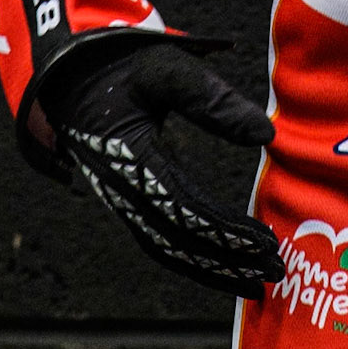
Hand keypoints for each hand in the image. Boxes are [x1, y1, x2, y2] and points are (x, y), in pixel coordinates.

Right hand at [42, 40, 284, 296]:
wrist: (71, 80)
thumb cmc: (122, 69)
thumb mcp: (166, 69)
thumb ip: (213, 99)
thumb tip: (266, 134)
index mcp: (132, 163)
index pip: (184, 210)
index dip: (225, 232)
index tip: (265, 241)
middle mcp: (124, 193)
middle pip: (179, 243)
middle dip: (228, 261)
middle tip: (275, 269)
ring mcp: (125, 203)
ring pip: (170, 250)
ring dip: (213, 267)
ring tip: (258, 279)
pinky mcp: (132, 202)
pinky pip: (163, 240)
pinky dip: (195, 257)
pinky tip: (226, 261)